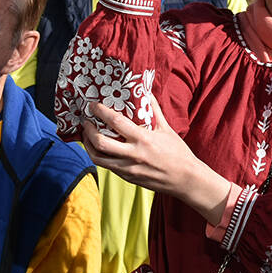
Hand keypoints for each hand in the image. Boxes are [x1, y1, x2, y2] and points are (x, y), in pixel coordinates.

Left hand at [80, 98, 231, 222]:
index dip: (101, 112)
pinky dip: (99, 156)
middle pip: (100, 142)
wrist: (185, 179)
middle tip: (86, 121)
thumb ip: (154, 111)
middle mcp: (133, 155)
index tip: (93, 105)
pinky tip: (99, 148)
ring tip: (87, 136)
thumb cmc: (178, 153)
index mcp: (143, 139)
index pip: (116, 122)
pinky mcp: (127, 178)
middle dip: (88, 130)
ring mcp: (128, 169)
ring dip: (88, 145)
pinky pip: (107, 166)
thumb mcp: (167, 129)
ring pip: (98, 158)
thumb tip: (147, 93)